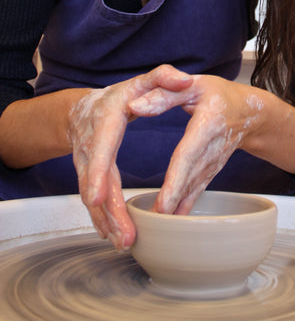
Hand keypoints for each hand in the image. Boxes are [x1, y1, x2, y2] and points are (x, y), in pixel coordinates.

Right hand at [67, 65, 192, 249]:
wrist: (82, 110)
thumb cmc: (118, 96)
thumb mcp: (141, 81)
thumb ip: (163, 77)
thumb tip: (185, 78)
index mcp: (106, 122)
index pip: (101, 149)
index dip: (99, 174)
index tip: (99, 196)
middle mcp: (91, 147)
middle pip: (96, 182)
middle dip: (108, 211)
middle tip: (125, 235)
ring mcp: (86, 166)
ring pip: (93, 198)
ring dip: (106, 222)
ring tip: (124, 242)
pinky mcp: (89, 179)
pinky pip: (94, 202)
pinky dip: (102, 220)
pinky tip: (113, 236)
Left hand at [129, 75, 264, 214]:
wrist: (249, 112)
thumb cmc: (218, 94)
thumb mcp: (192, 85)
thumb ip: (163, 95)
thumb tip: (134, 105)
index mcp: (208, 123)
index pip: (189, 154)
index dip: (176, 179)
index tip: (164, 202)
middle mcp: (212, 147)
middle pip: (190, 178)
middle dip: (173, 202)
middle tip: (154, 223)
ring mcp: (213, 162)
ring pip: (192, 188)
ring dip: (175, 208)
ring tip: (155, 228)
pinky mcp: (211, 170)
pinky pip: (197, 190)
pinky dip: (184, 206)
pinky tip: (171, 223)